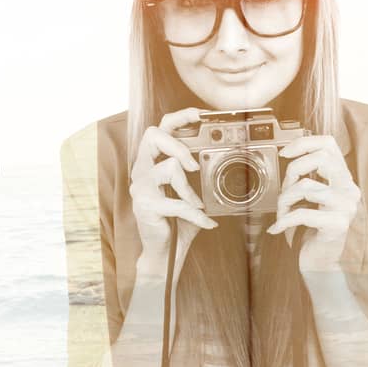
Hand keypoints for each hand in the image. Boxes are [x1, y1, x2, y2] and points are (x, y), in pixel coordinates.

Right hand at [130, 107, 217, 257]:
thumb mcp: (191, 193)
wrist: (164, 252)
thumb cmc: (178, 221)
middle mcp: (141, 170)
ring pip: (169, 167)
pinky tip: (206, 223)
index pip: (160, 129)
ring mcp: (140, 186)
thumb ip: (199, 177)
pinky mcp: (145, 204)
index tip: (200, 114)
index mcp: (151, 163)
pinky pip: (177, 202)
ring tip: (197, 205)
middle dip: (178, 145)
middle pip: (154, 136)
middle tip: (194, 164)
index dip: (179, 117)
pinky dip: (196, 214)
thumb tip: (227, 162)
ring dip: (189, 189)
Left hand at [266, 134, 361, 272]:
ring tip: (282, 213)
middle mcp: (349, 189)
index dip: (304, 143)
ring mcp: (346, 207)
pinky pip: (302, 213)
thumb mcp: (308, 196)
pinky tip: (277, 228)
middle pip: (321, 158)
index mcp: (342, 178)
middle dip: (293, 171)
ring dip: (284, 200)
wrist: (320, 261)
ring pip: (305, 186)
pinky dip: (283, 220)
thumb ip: (306, 176)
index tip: (284, 153)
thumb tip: (289, 154)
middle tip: (286, 190)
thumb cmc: (310, 228)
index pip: (329, 144)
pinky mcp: (337, 225)